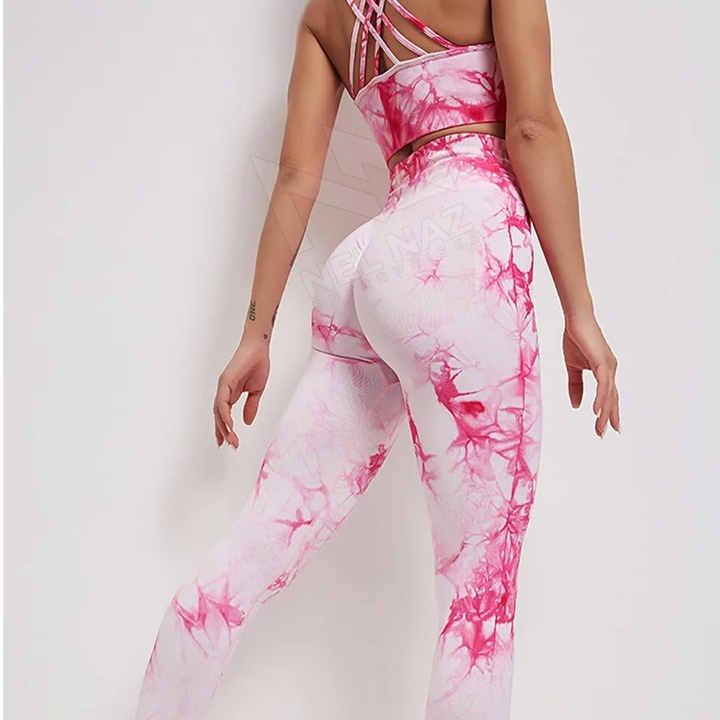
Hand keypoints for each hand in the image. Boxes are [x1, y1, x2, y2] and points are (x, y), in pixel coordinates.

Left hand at [213, 339, 269, 447]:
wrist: (259, 348)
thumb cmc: (257, 365)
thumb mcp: (256, 391)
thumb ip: (251, 406)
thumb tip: (247, 422)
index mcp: (230, 393)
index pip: (224, 415)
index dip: (224, 429)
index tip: (228, 442)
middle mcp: (223, 391)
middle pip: (219, 416)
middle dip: (224, 432)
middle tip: (231, 446)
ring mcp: (223, 386)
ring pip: (219, 411)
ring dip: (224, 426)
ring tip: (231, 439)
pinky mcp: (225, 381)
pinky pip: (223, 402)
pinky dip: (225, 414)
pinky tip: (229, 425)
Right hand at [563, 314, 619, 436]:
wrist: (576, 319)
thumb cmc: (575, 339)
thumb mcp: (572, 367)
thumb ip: (575, 386)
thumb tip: (576, 406)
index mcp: (604, 371)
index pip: (609, 396)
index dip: (609, 412)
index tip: (608, 428)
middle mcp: (610, 370)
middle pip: (611, 398)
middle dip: (608, 417)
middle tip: (603, 434)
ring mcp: (609, 366)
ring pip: (608, 395)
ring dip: (604, 413)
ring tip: (600, 428)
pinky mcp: (602, 362)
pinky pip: (603, 385)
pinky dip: (601, 398)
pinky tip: (596, 411)